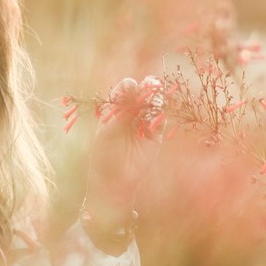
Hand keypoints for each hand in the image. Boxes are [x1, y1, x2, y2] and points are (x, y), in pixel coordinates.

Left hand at [83, 76, 162, 247]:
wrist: (114, 182)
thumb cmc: (105, 156)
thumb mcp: (109, 130)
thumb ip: (122, 109)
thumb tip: (131, 84)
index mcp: (114, 112)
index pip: (123, 93)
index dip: (128, 87)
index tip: (130, 85)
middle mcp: (130, 116)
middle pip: (141, 96)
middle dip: (146, 88)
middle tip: (149, 83)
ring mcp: (144, 125)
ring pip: (153, 106)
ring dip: (155, 98)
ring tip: (155, 93)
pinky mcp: (156, 136)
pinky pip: (160, 121)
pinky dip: (160, 114)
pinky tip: (156, 112)